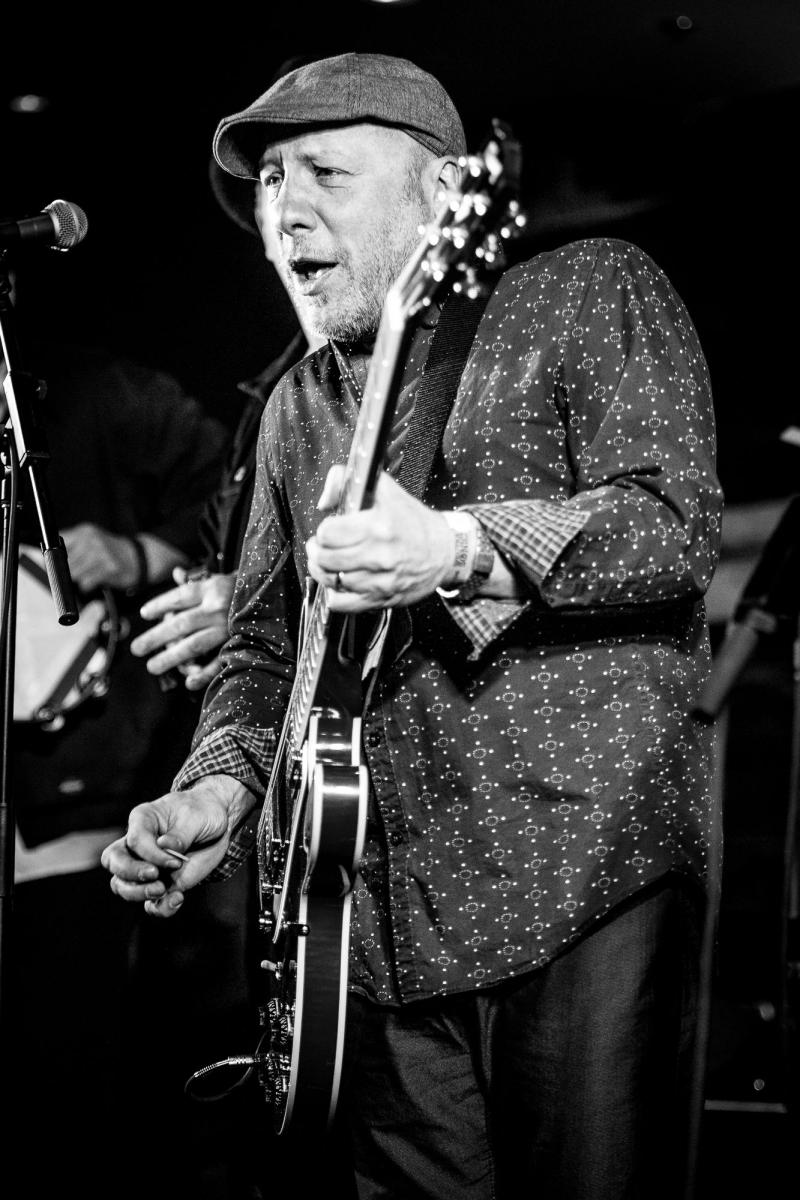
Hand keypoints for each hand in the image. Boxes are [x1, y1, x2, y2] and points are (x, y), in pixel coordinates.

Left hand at [62, 522, 141, 591]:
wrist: (138, 558)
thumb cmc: (110, 551)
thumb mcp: (91, 540)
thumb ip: (70, 546)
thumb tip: (46, 559)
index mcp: (84, 531)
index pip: (59, 544)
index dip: (56, 557)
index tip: (58, 564)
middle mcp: (92, 540)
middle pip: (65, 562)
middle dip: (70, 570)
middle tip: (82, 570)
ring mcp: (101, 554)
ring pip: (75, 574)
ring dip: (81, 578)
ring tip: (92, 573)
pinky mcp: (109, 568)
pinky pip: (87, 583)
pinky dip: (89, 585)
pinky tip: (98, 579)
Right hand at [100, 775, 254, 916]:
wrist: (219, 825)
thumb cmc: (203, 812)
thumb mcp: (196, 817)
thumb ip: (180, 834)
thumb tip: (164, 846)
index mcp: (142, 820)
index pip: (134, 841)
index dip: (151, 855)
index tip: (176, 860)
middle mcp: (137, 845)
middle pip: (114, 862)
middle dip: (131, 873)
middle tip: (156, 875)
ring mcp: (146, 867)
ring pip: (122, 886)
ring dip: (138, 893)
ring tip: (162, 890)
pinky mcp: (161, 884)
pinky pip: (151, 904)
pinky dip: (160, 907)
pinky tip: (177, 899)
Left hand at [130, 568, 235, 689]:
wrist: (275, 595)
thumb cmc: (240, 589)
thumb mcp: (218, 579)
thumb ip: (196, 581)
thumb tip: (175, 573)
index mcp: (212, 588)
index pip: (179, 597)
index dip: (159, 605)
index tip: (143, 614)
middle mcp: (218, 607)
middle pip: (180, 623)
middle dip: (155, 637)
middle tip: (137, 649)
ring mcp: (228, 627)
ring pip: (194, 645)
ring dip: (171, 658)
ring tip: (152, 667)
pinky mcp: (239, 642)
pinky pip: (219, 661)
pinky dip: (204, 673)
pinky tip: (189, 681)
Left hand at [306, 465, 453, 611]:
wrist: (446, 552)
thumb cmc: (416, 523)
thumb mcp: (385, 490)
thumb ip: (347, 482)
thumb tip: (324, 502)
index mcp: (378, 527)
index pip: (328, 533)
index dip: (325, 529)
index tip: (332, 529)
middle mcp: (379, 557)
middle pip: (325, 558)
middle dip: (320, 549)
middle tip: (325, 546)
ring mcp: (379, 581)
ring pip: (330, 581)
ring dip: (325, 570)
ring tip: (331, 562)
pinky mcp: (381, 599)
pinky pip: (341, 604)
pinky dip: (334, 594)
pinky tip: (341, 582)